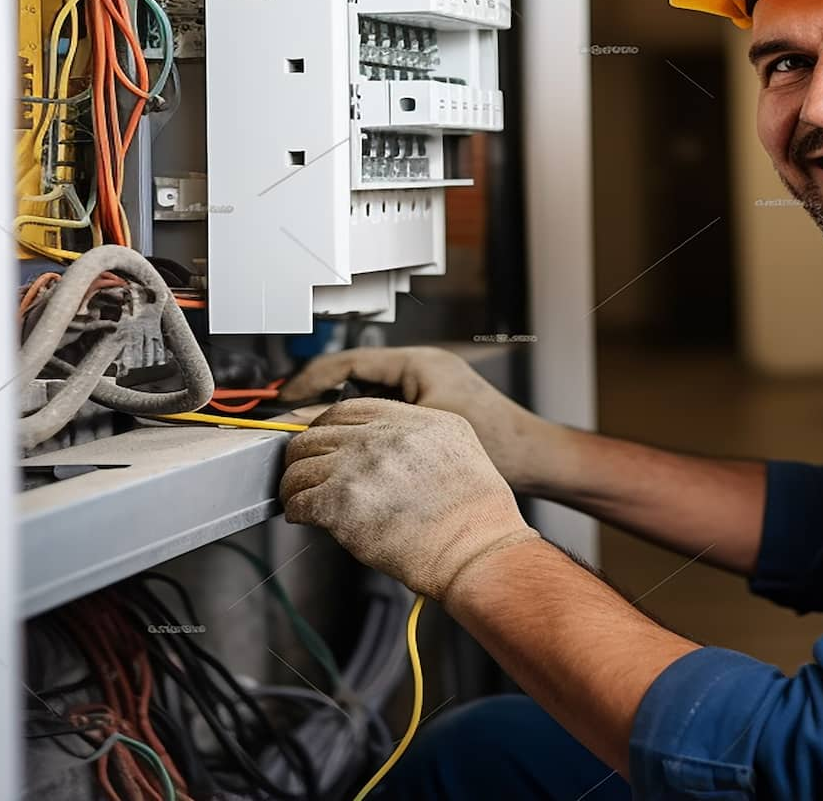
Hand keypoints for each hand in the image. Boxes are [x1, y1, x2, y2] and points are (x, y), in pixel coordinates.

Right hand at [278, 346, 575, 493]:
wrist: (537, 461)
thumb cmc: (499, 443)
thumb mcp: (422, 434)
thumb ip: (368, 430)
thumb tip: (318, 432)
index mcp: (419, 363)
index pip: (350, 361)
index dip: (311, 380)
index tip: (284, 399)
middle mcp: (422, 369)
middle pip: (354, 377)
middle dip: (320, 398)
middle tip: (288, 420)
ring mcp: (427, 389)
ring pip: (367, 397)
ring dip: (340, 415)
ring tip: (311, 438)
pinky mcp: (432, 411)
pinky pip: (384, 413)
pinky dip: (362, 428)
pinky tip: (347, 450)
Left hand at [280, 398, 539, 600]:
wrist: (474, 549)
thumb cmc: (475, 514)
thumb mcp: (458, 448)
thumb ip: (416, 436)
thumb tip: (377, 447)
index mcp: (414, 419)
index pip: (348, 409)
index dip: (326, 426)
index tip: (322, 441)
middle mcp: (384, 436)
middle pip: (316, 433)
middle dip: (305, 454)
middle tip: (304, 471)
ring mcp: (360, 466)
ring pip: (300, 466)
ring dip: (295, 483)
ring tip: (300, 497)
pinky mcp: (341, 502)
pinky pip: (299, 501)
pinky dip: (295, 510)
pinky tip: (304, 517)